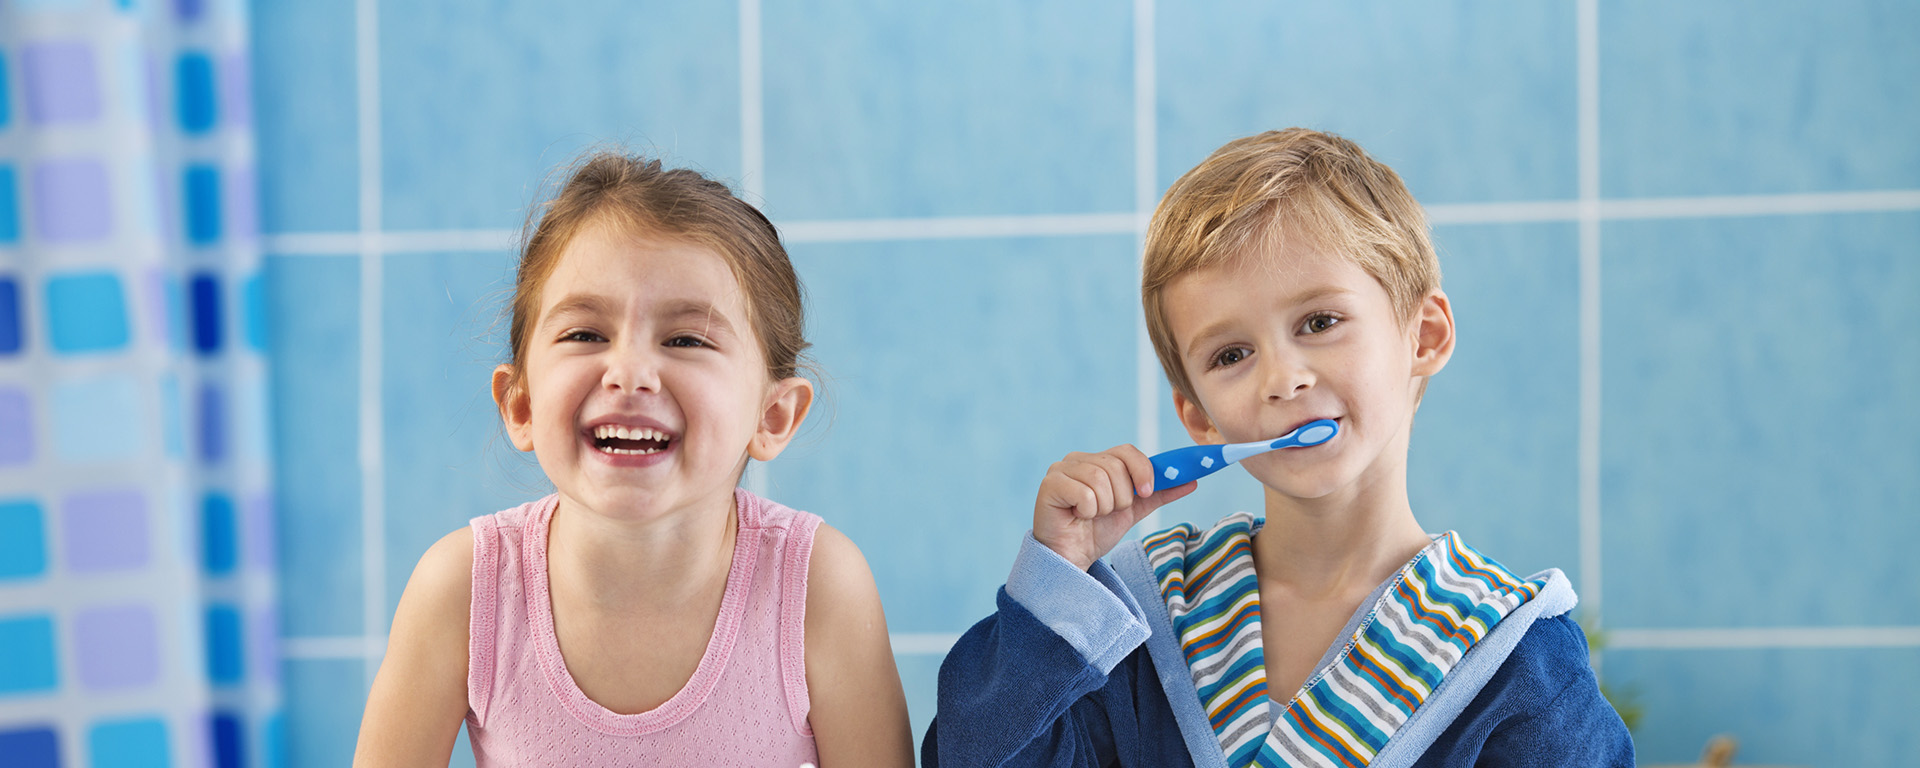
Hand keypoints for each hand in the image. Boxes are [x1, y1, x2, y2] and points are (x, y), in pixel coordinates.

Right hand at [1033, 445, 1196, 570]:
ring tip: (1091, 516)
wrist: (1072, 557)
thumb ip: (1159, 493)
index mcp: (1097, 460)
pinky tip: (1077, 516)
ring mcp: (1061, 470)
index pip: (1127, 451)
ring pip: (1101, 480)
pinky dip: (1088, 511)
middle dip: (1121, 498)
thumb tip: (1191, 480)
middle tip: (1107, 512)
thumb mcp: (1134, 510)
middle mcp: (1077, 459)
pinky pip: (1084, 493)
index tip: (1146, 492)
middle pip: (1115, 466)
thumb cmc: (1096, 532)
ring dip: (1104, 507)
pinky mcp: (1050, 485)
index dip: (1142, 470)